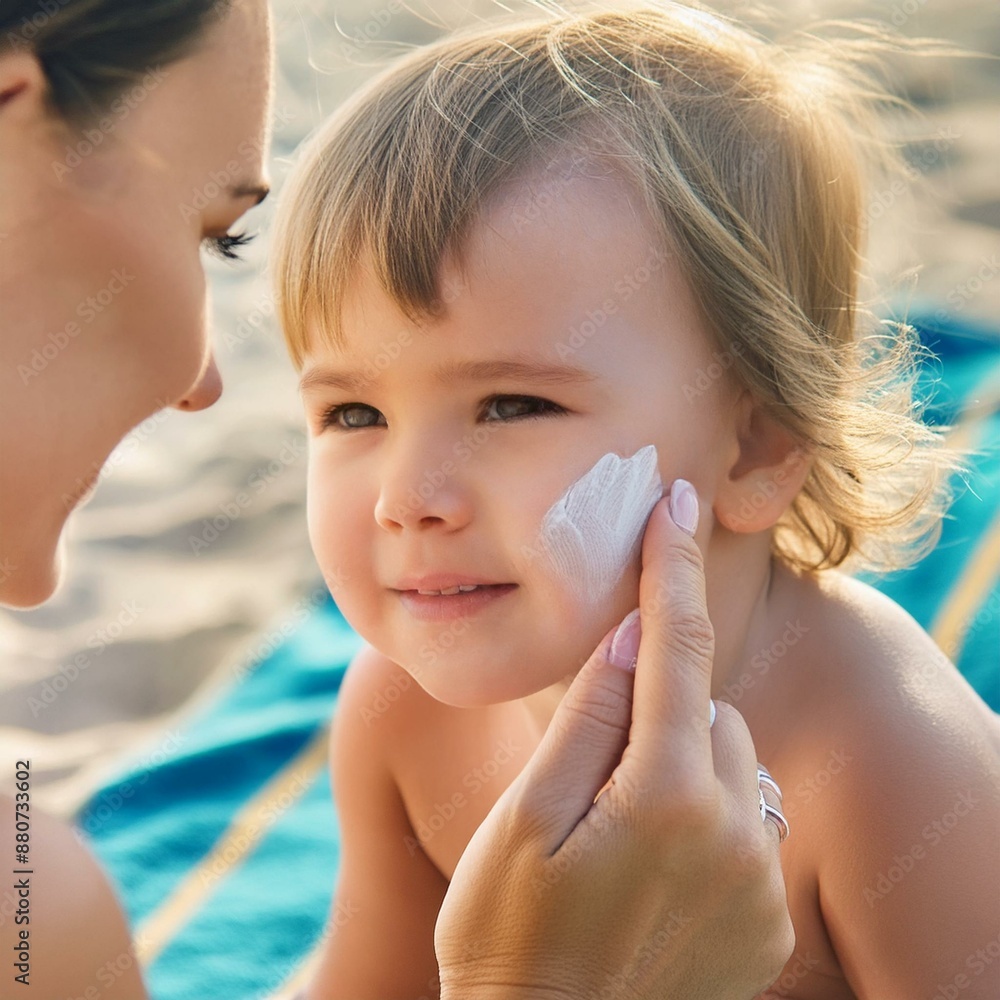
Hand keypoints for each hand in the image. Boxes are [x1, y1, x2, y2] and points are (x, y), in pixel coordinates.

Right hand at [434, 481, 793, 999]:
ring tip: (615, 836)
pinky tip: (651, 873)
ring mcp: (759, 879)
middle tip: (590, 779)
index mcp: (663, 795)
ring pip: (728, 760)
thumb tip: (625, 632)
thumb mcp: (522, 818)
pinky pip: (746, 821)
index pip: (675, 648)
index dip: (670, 568)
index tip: (675, 503)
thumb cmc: (507, 935)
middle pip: (704, 709)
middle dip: (656, 710)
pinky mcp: (768, 918)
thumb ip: (585, 720)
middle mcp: (733, 830)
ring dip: (681, 766)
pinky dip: (706, 819)